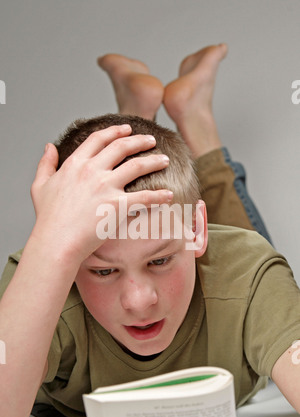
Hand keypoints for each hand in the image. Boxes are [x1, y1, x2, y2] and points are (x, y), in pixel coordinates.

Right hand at [30, 125, 171, 263]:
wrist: (56, 241)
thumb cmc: (48, 218)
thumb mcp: (40, 186)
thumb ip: (46, 163)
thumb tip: (48, 146)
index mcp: (75, 163)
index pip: (98, 139)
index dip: (115, 131)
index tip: (127, 129)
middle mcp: (92, 170)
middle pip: (121, 147)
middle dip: (139, 141)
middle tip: (151, 140)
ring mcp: (106, 187)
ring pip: (137, 166)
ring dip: (154, 160)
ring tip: (165, 159)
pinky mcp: (118, 205)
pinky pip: (145, 197)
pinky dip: (159, 195)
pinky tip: (169, 194)